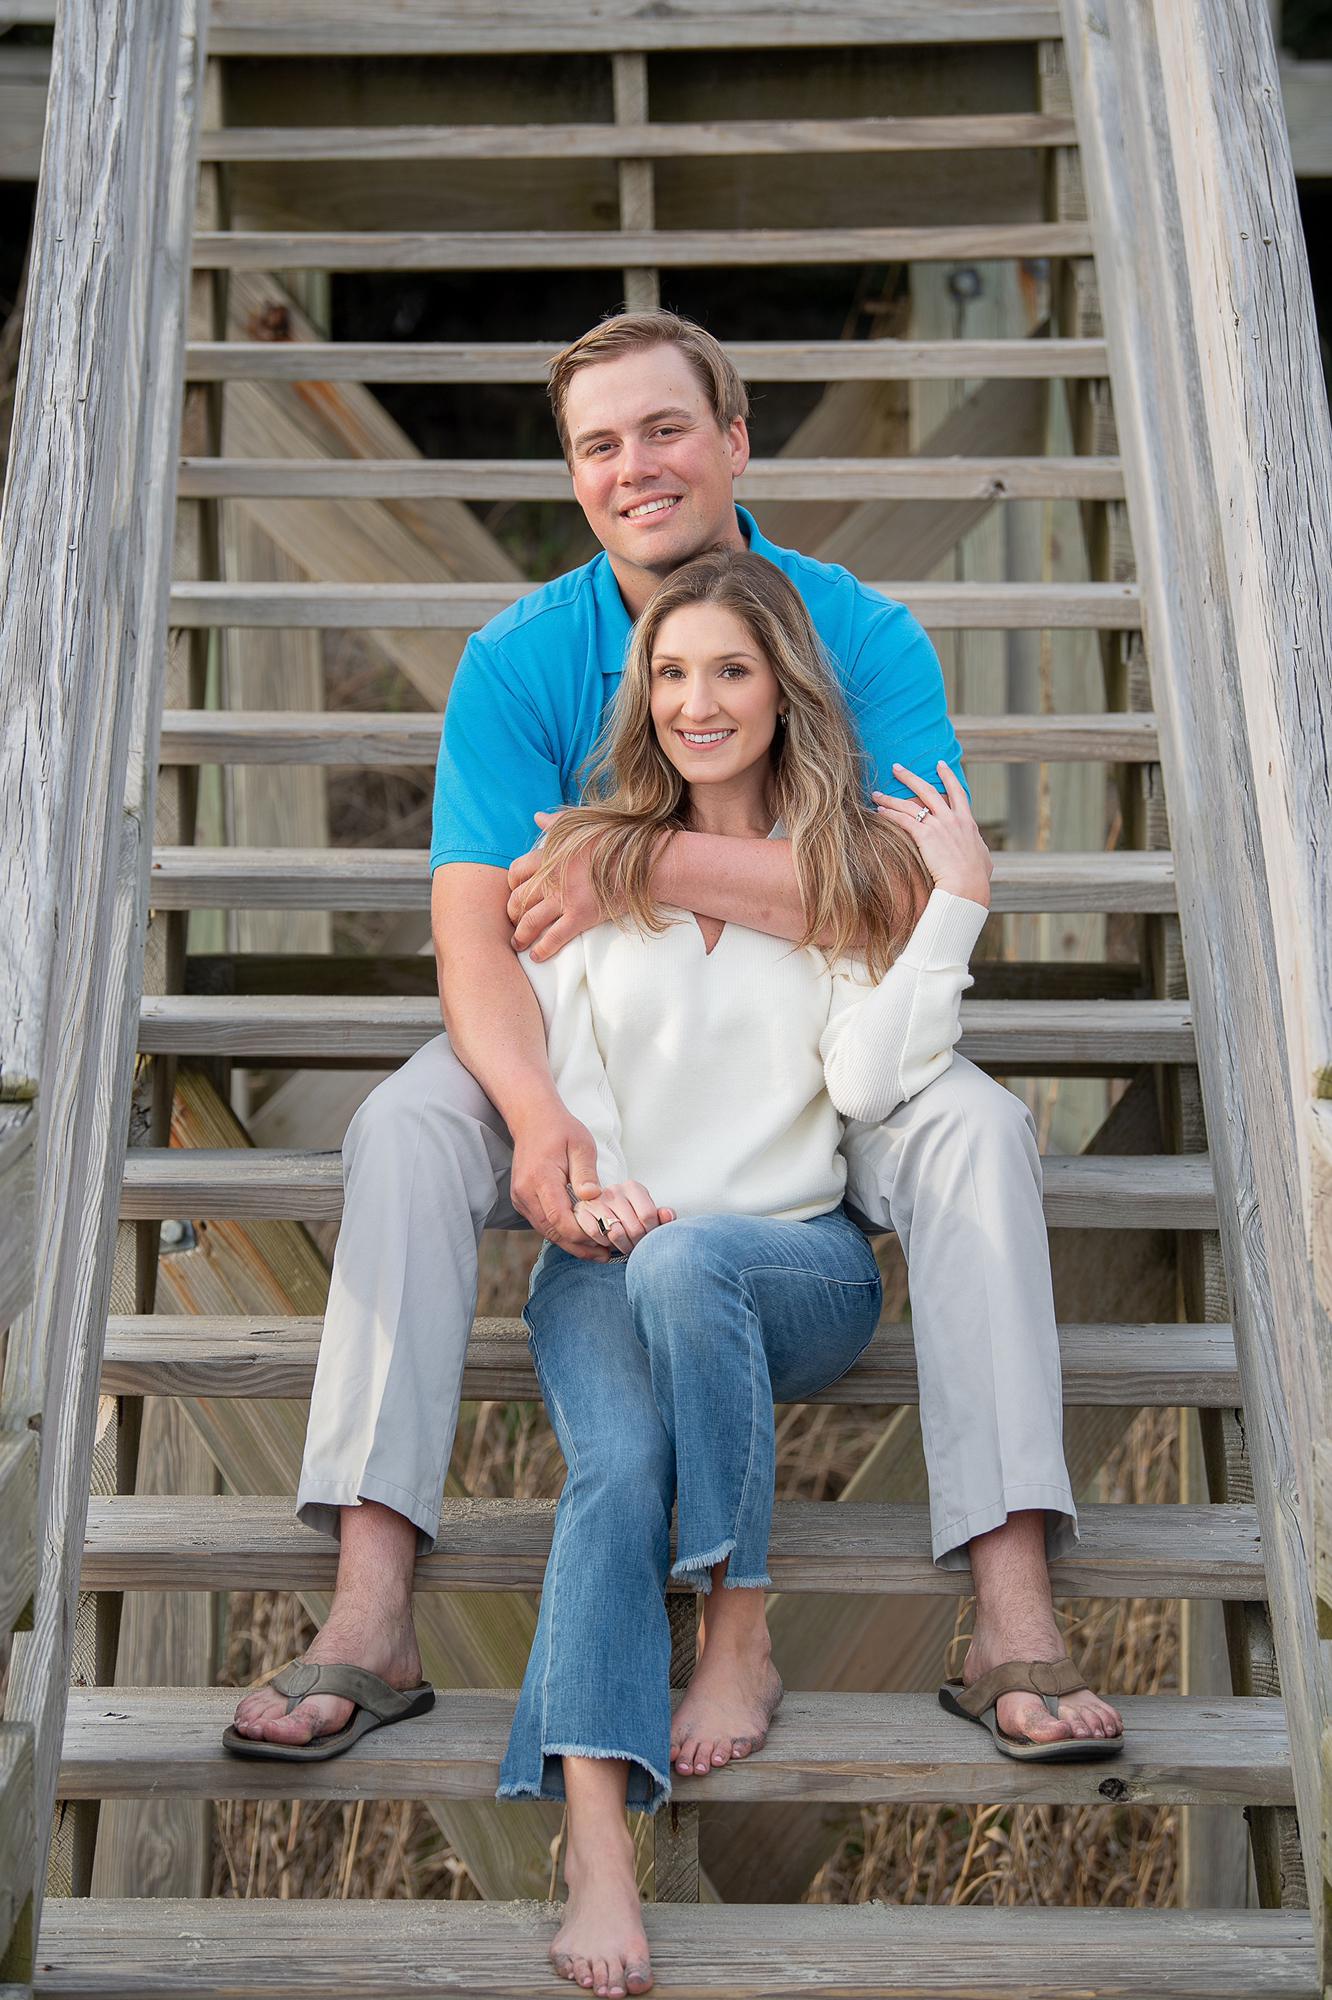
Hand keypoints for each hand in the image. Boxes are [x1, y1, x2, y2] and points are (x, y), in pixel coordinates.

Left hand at [507, 812, 605, 961]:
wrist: (645, 861)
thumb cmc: (618, 840)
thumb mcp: (583, 825)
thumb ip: (557, 823)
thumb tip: (537, 817)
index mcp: (551, 854)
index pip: (517, 871)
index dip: (512, 885)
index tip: (515, 893)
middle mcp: (552, 877)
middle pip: (518, 898)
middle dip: (512, 913)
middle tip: (514, 921)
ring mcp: (565, 898)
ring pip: (530, 921)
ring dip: (520, 935)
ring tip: (518, 944)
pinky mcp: (581, 916)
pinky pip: (554, 937)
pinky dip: (542, 949)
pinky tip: (536, 955)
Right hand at [508, 1099, 613, 1260]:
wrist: (533, 1120)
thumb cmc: (560, 1130)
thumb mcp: (581, 1145)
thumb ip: (586, 1173)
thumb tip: (592, 1197)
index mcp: (540, 1179)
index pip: (560, 1219)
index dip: (583, 1235)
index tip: (606, 1239)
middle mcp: (525, 1193)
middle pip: (553, 1232)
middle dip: (580, 1246)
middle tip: (606, 1256)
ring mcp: (521, 1199)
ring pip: (547, 1231)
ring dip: (572, 1243)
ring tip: (598, 1251)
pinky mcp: (522, 1201)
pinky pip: (543, 1224)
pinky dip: (562, 1233)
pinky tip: (582, 1237)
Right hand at [572, 1180, 674, 1257]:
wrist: (600, 1210)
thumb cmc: (627, 1213)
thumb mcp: (647, 1212)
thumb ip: (661, 1215)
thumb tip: (668, 1215)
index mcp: (633, 1187)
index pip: (648, 1215)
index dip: (651, 1233)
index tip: (650, 1239)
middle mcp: (614, 1190)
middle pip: (633, 1227)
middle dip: (638, 1244)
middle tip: (638, 1248)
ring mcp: (596, 1201)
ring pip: (615, 1233)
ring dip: (622, 1247)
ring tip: (626, 1247)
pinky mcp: (582, 1212)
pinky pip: (596, 1235)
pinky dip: (604, 1244)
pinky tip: (609, 1244)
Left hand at [873, 762, 992, 908]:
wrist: (967, 885)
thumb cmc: (977, 877)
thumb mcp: (984, 857)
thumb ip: (978, 848)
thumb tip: (980, 850)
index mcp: (967, 822)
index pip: (957, 792)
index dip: (948, 776)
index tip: (940, 764)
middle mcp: (951, 819)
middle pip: (928, 790)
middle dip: (910, 777)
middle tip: (897, 768)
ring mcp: (938, 826)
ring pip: (910, 804)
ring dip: (891, 797)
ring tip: (877, 793)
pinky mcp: (925, 836)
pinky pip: (903, 820)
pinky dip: (890, 814)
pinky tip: (879, 811)